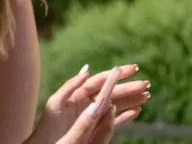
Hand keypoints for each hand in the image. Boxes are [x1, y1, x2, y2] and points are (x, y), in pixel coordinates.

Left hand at [25, 64, 149, 143]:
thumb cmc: (48, 126)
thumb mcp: (56, 103)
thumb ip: (71, 86)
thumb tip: (87, 69)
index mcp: (77, 93)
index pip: (100, 80)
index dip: (116, 74)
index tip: (132, 69)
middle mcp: (85, 102)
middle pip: (110, 92)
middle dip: (128, 87)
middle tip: (147, 84)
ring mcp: (90, 114)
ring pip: (114, 104)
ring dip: (130, 99)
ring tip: (146, 95)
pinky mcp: (94, 127)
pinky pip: (112, 119)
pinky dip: (125, 115)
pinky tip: (136, 111)